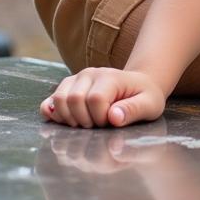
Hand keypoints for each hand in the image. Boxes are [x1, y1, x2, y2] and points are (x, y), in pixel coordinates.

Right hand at [41, 67, 166, 127]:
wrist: (138, 86)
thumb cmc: (144, 97)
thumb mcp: (149, 105)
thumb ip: (133, 110)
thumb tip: (113, 117)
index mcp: (110, 77)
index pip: (95, 100)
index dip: (101, 118)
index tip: (112, 122)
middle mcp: (90, 74)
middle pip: (74, 100)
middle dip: (85, 121)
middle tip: (98, 125)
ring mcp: (77, 79)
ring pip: (59, 100)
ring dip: (69, 119)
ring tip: (86, 123)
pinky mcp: (68, 87)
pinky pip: (50, 101)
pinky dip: (52, 114)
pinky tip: (63, 121)